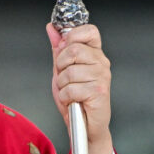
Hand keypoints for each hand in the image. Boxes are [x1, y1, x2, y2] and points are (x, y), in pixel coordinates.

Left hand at [46, 23, 113, 153]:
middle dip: (60, 66)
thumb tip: (52, 28)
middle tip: (64, 78)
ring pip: (69, 71)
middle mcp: (102, 62)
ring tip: (69, 92)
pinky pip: (71, 88)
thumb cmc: (75, 98)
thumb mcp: (61, 70)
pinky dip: (65, 97)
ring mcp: (102, 76)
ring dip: (62, 85)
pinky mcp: (99, 91)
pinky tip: (72, 101)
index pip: (88, 30)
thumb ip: (58, 49)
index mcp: (94, 54)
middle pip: (72, 50)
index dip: (72, 36)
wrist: (84, 125)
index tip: (65, 49)